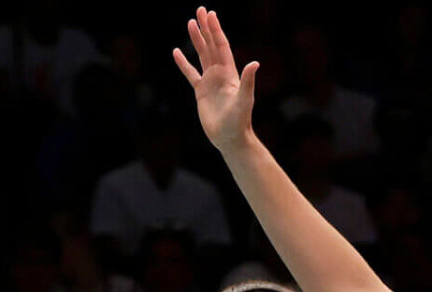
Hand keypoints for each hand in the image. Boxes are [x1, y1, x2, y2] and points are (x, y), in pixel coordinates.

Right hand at [173, 8, 258, 152]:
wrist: (230, 138)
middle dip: (206, 28)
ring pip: (202, 55)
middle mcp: (220, 74)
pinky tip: (176, 52)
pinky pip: (190, 73)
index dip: (215, 30)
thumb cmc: (239, 121)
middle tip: (200, 10)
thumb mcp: (244, 100)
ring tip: (190, 23)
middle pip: (211, 45)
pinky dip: (183, 63)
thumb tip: (255, 63)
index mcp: (229, 73)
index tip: (210, 14)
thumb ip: (247, 81)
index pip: (221, 46)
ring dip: (197, 40)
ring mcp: (210, 82)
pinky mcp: (201, 92)